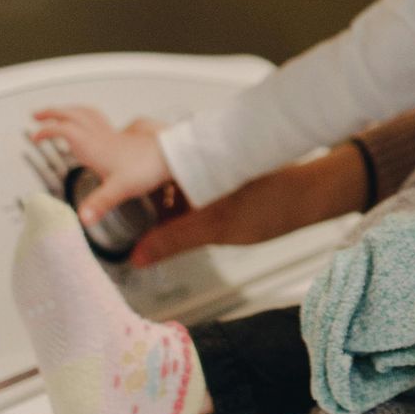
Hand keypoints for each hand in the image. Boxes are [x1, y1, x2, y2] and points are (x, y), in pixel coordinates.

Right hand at [29, 106, 168, 224]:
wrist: (172, 155)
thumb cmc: (148, 168)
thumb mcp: (120, 189)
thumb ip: (99, 203)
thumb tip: (81, 219)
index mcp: (94, 146)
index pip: (65, 129)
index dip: (47, 130)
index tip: (34, 136)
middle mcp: (101, 136)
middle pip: (73, 115)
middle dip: (53, 112)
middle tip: (37, 114)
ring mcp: (112, 135)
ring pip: (87, 114)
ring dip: (70, 111)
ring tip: (59, 115)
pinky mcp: (122, 137)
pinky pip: (99, 121)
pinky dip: (87, 119)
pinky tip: (88, 130)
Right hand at [128, 142, 372, 265]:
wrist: (314, 196)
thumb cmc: (275, 201)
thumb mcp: (215, 228)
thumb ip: (172, 241)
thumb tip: (138, 255)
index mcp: (186, 159)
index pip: (137, 170)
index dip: (116, 188)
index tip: (100, 208)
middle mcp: (192, 158)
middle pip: (149, 180)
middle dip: (137, 202)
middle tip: (122, 226)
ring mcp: (205, 168)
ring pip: (168, 188)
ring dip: (158, 208)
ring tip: (147, 231)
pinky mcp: (218, 179)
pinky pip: (185, 192)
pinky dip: (176, 208)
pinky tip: (176, 226)